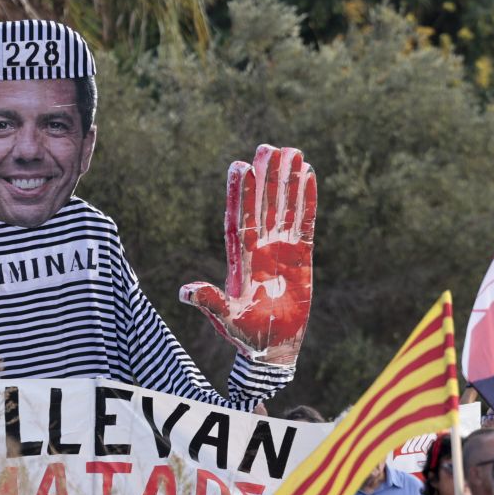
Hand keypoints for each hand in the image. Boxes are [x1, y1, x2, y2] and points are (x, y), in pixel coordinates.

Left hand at [180, 145, 316, 368]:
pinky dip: (307, 200)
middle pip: (263, 206)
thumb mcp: (227, 319)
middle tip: (267, 147)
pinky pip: (305, 222)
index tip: (240, 167)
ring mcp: (281, 249)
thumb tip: (185, 292)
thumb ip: (210, 303)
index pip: (240, 220)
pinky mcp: (302, 255)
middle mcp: (260, 248)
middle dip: (265, 178)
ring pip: (284, 208)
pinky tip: (308, 174)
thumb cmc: (246, 335)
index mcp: (241, 259)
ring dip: (287, 181)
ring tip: (291, 151)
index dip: (240, 195)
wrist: (273, 347)